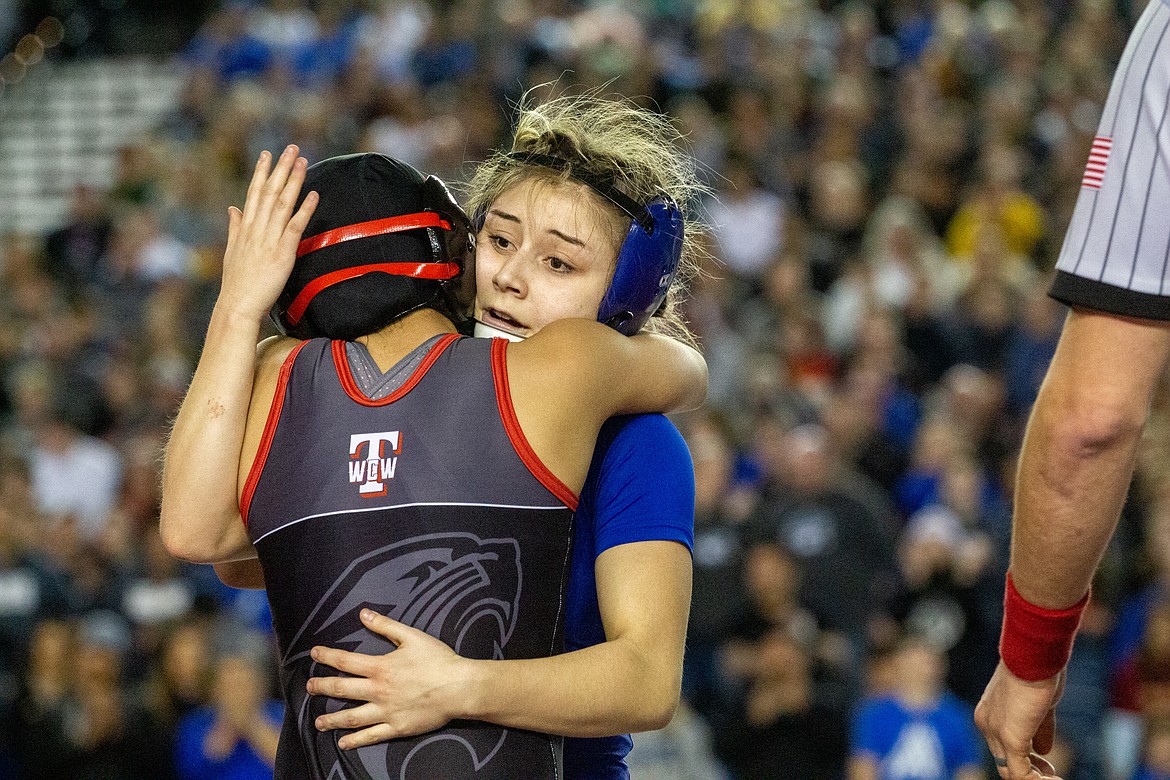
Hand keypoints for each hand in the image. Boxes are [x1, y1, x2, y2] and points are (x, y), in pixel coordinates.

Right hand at [218, 145, 317, 321]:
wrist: (237, 305)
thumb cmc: (237, 282)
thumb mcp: (233, 250)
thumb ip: (234, 227)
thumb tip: (232, 208)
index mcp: (245, 227)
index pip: (254, 193)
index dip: (262, 172)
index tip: (268, 154)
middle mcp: (256, 229)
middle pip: (269, 191)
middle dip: (281, 168)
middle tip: (292, 147)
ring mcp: (269, 239)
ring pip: (282, 203)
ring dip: (294, 181)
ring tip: (303, 162)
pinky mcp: (282, 253)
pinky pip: (295, 226)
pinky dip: (305, 209)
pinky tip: (314, 194)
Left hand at [307, 609, 470, 748]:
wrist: (459, 687)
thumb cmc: (438, 660)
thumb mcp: (412, 636)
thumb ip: (385, 626)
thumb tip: (363, 613)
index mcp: (380, 667)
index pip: (345, 660)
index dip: (327, 656)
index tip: (314, 654)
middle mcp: (378, 691)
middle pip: (342, 689)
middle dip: (322, 687)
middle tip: (309, 687)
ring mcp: (386, 712)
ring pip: (351, 717)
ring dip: (332, 719)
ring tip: (318, 722)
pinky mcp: (397, 727)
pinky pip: (371, 736)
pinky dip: (355, 741)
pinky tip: (343, 743)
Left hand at [974, 662, 1063, 778]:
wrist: (1034, 654)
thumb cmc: (1038, 669)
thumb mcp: (1038, 702)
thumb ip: (1040, 727)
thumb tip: (1043, 750)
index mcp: (990, 711)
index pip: (1001, 743)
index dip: (1024, 755)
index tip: (1045, 759)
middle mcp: (986, 723)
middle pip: (1003, 759)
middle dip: (1029, 769)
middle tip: (1051, 771)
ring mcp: (995, 732)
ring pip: (1009, 771)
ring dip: (1035, 778)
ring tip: (1054, 777)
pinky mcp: (1010, 739)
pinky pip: (1020, 775)